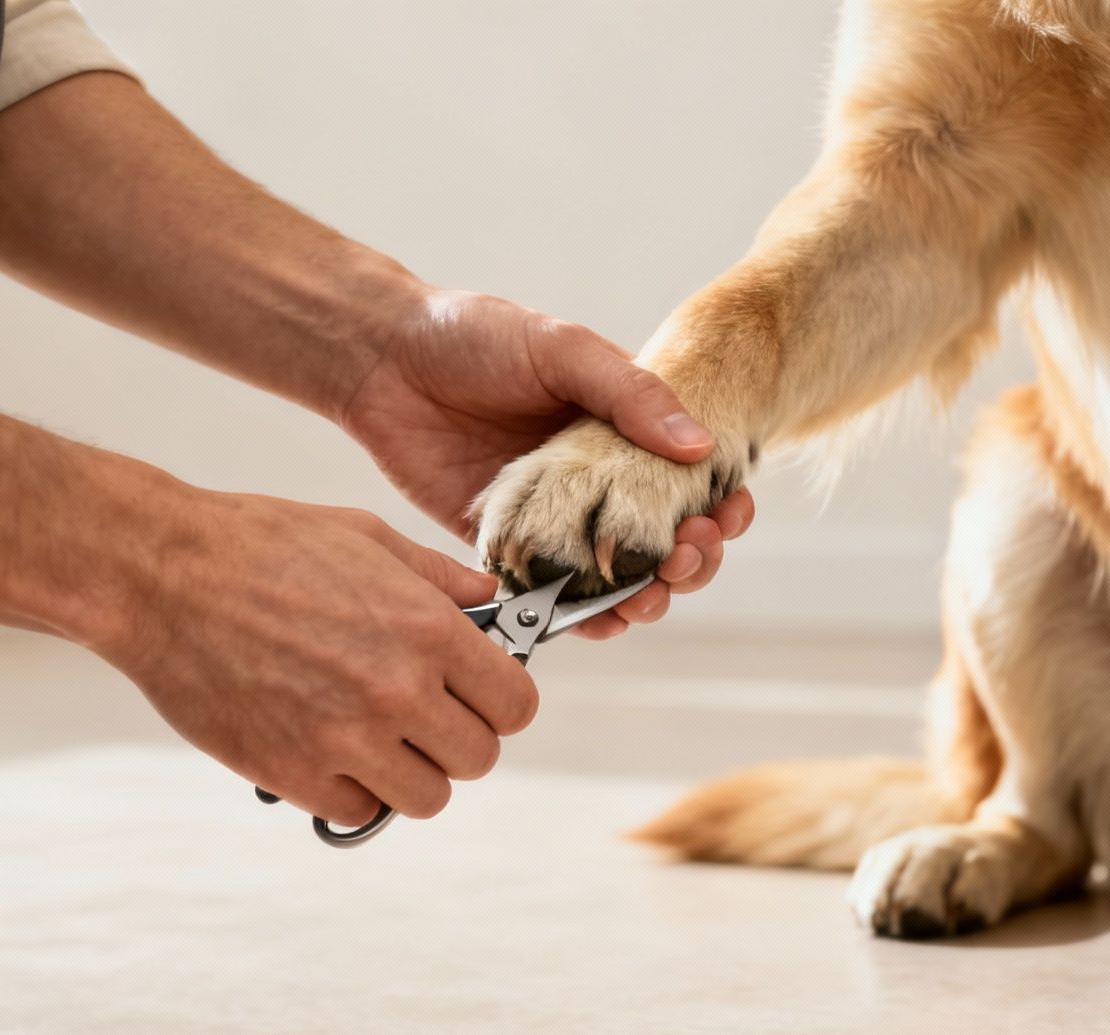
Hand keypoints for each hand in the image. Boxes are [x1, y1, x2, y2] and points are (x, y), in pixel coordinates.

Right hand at [95, 492, 538, 827]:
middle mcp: (397, 690)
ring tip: (378, 738)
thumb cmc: (259, 544)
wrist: (160, 574)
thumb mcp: (366, 537)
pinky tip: (330, 750)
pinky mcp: (292, 772)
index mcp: (427, 629)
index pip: (515, 706)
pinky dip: (352, 789)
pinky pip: (359, 811)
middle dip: (458, 739)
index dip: (500, 703)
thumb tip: (490, 604)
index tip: (476, 695)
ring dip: (410, 772)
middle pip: (478, 758)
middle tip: (423, 716)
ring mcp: (344, 738)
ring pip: (427, 798)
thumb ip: (438, 578)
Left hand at [339, 288, 753, 636]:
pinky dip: (580, 616)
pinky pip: (550, 593)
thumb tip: (701, 446)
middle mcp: (595, 481)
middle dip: (690, 560)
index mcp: (622, 431)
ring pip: (616, 575)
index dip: (720, 505)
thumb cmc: (474, 335)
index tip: (727, 516)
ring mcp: (552, 518)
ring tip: (648, 601)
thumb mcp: (561, 348)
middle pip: (663, 539)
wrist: (382, 358)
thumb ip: (629, 394)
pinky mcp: (504, 547)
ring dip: (646, 596)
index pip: (691, 478)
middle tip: (688, 560)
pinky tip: (599, 623)